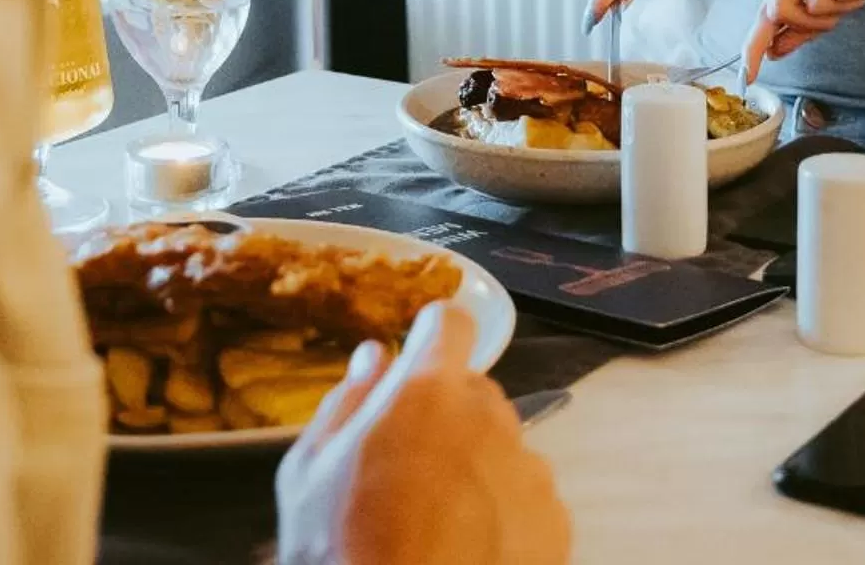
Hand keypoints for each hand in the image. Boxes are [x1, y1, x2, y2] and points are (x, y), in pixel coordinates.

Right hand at [276, 304, 570, 564]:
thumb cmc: (343, 551)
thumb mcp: (309, 474)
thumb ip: (345, 402)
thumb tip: (373, 357)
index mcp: (427, 391)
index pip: (451, 323)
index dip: (433, 336)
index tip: (415, 361)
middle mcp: (490, 417)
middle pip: (474, 391)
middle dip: (445, 414)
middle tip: (407, 466)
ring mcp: (529, 470)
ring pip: (502, 446)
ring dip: (476, 465)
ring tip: (437, 520)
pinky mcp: (554, 522)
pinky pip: (526, 497)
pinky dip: (504, 513)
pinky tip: (468, 549)